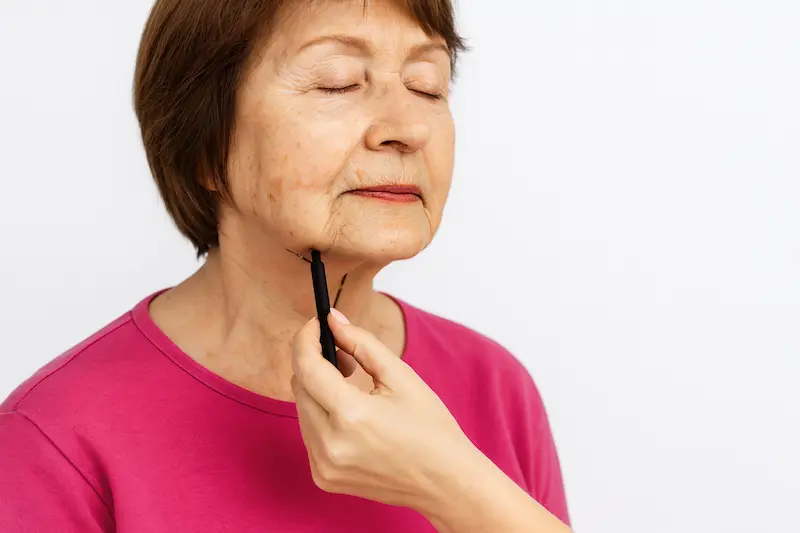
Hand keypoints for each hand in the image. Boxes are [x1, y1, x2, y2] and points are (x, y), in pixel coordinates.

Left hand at [290, 309, 476, 511]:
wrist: (444, 482)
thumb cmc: (430, 428)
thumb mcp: (401, 376)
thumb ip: (362, 343)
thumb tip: (333, 320)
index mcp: (351, 415)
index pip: (307, 366)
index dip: (306, 339)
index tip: (315, 324)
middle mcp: (330, 444)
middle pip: (299, 386)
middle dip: (315, 362)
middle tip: (346, 356)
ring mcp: (323, 465)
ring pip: (302, 408)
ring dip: (317, 389)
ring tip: (351, 386)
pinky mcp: (323, 477)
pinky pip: (309, 433)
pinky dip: (321, 415)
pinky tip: (349, 415)